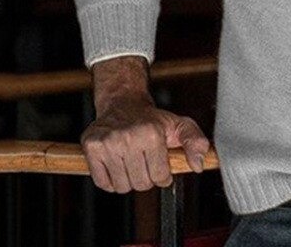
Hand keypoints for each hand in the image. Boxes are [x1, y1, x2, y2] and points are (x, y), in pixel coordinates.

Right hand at [81, 95, 209, 192]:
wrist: (124, 103)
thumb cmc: (152, 119)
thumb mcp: (179, 125)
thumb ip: (195, 142)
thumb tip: (199, 165)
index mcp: (151, 133)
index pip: (160, 176)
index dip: (163, 175)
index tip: (160, 165)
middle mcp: (128, 137)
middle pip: (141, 184)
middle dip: (146, 177)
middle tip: (145, 161)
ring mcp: (108, 143)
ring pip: (122, 187)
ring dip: (129, 180)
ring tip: (131, 161)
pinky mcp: (91, 148)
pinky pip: (103, 184)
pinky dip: (111, 180)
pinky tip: (117, 164)